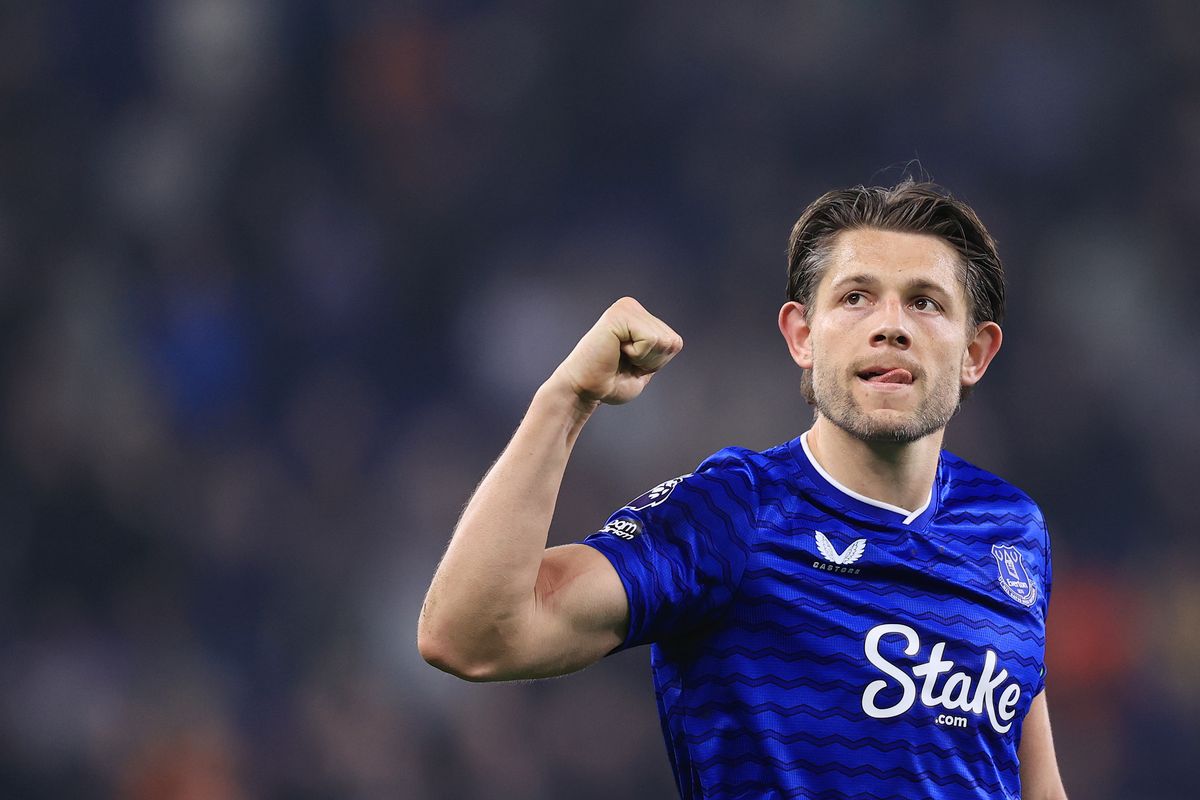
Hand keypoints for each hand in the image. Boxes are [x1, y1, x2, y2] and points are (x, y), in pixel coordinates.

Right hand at [549, 297, 683, 406]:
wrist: (583, 390)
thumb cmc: (610, 383)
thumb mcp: (644, 366)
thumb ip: (660, 351)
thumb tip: (674, 341)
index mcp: (639, 316)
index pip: (674, 343)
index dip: (656, 363)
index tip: (630, 364)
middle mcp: (631, 306)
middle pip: (671, 341)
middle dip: (651, 361)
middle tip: (623, 362)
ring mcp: (625, 308)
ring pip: (663, 341)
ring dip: (643, 358)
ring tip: (617, 356)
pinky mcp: (618, 315)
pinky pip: (650, 340)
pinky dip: (637, 355)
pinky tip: (615, 351)